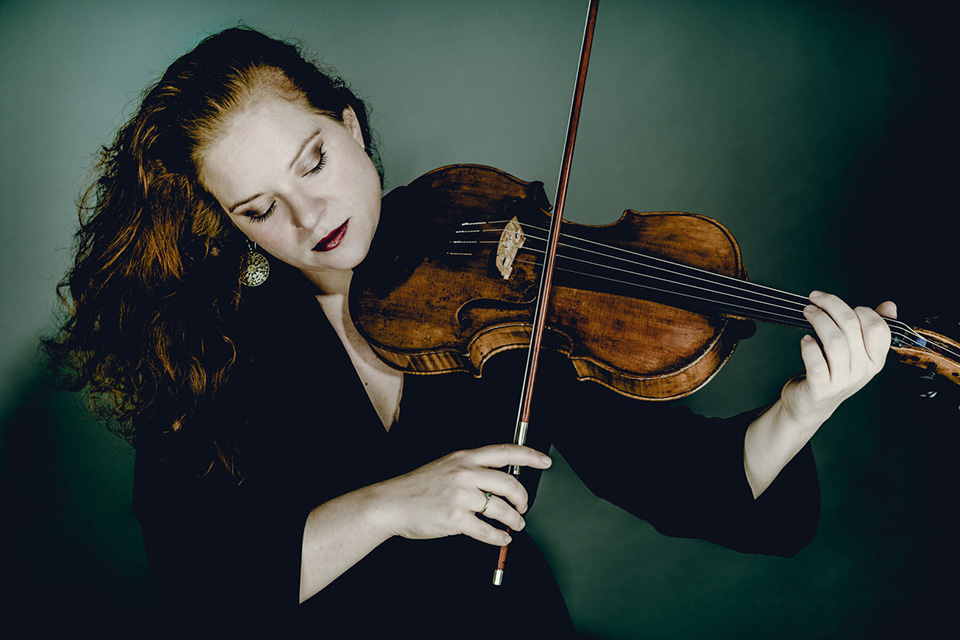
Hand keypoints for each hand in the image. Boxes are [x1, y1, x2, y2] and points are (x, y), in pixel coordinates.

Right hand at [367, 444, 551, 546]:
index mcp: (464, 457)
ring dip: (514, 520)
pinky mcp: (455, 518)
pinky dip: (499, 537)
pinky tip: (501, 538)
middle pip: (509, 484)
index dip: (529, 456)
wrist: (390, 503)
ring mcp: (460, 496)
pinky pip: (487, 531)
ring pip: (501, 509)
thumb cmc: (417, 486)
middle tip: (524, 507)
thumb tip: (500, 479)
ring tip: (515, 525)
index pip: (505, 452)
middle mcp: (465, 473)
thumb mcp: (446, 466)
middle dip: (523, 499)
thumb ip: (472, 469)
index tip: (544, 461)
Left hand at [780, 291, 896, 429]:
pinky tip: (804, 339)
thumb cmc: (831, 373)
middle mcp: (863, 371)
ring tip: (808, 312)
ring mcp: (843, 382)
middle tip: (815, 299)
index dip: (860, 309)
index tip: (840, 304)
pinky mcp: (821, 389)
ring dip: (818, 320)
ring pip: (834, 341)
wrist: (810, 405)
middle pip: (852, 328)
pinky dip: (809, 346)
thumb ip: (870, 328)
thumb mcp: (855, 352)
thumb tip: (889, 306)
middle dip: (832, 306)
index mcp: (875, 360)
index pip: (878, 328)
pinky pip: (817, 363)